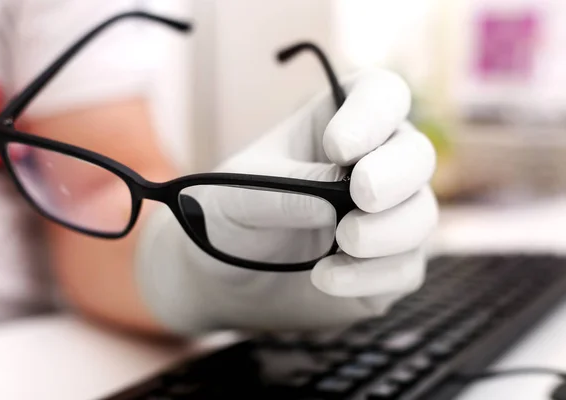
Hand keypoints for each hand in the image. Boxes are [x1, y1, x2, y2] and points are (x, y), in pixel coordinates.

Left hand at [136, 69, 437, 333]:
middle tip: (362, 194)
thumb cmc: (229, 215)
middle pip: (417, 154)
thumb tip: (338, 197)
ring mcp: (385, 218)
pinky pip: (405, 268)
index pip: (382, 95)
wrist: (221, 277)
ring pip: (421, 214)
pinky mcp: (387, 267)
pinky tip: (325, 278)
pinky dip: (370, 275)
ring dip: (387, 230)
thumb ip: (284, 190)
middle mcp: (372, 166)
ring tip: (341, 241)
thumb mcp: (239, 193)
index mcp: (338, 125)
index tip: (337, 146)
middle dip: (395, 174)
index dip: (373, 113)